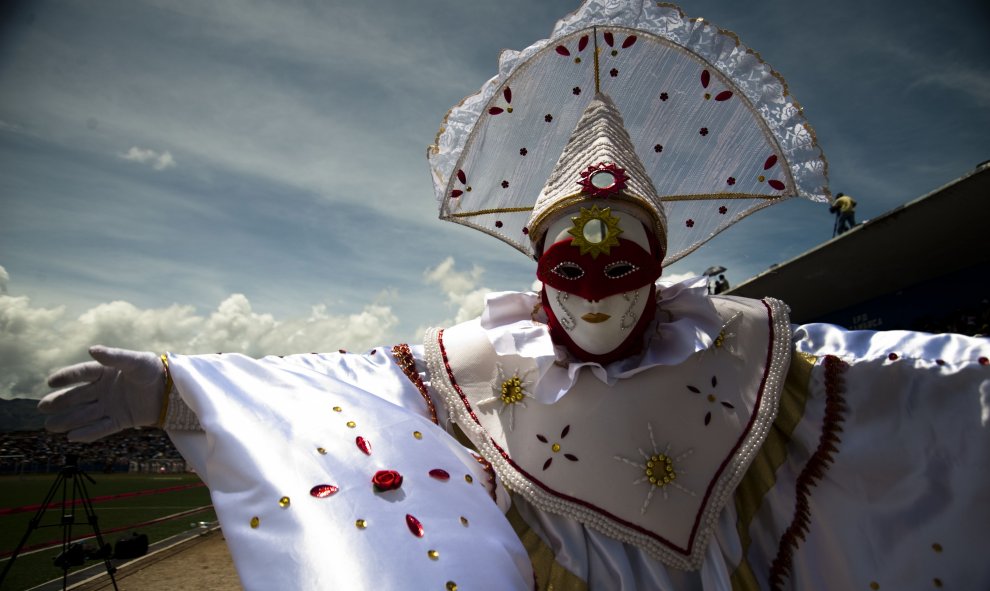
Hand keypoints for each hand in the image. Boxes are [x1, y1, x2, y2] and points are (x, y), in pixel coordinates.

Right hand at [38, 346, 165, 441]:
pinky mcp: (120, 420)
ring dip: (68, 420)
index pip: (82, 374)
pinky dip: (88, 433)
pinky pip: (102, 427)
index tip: (50, 381)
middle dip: (60, 402)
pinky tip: (72, 437)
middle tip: (42, 408)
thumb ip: (114, 356)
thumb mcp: (136, 361)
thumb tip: (91, 349)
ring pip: (85, 414)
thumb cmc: (153, 370)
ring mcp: (111, 406)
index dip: (66, 377)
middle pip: (78, 396)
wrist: (172, 389)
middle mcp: (104, 389)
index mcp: (105, 372)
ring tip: (50, 426)